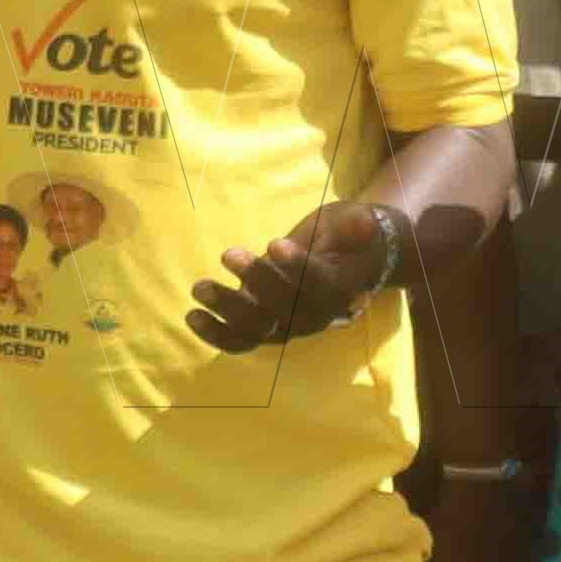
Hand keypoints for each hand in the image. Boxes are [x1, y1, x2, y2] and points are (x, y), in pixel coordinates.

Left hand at [187, 194, 409, 351]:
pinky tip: (193, 317)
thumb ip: (357, 223)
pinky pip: (241, 342)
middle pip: (286, 307)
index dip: (297, 267)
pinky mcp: (266, 330)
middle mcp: (315, 316)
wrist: (346, 263)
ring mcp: (288, 327)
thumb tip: (367, 223)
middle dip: (256, 281)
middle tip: (228, 253)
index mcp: (340, 288)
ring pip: (259, 328)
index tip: (274, 243)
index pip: (319, 283)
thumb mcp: (354, 219)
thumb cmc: (346, 235)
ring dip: (227, 310)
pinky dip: (216, 335)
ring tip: (199, 286)